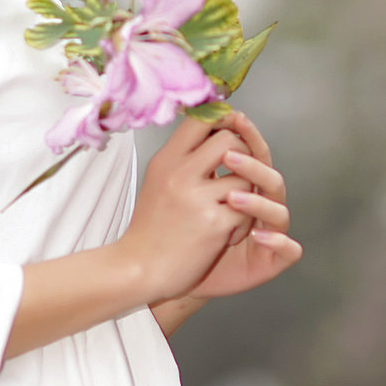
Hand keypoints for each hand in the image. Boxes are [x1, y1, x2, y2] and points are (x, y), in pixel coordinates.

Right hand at [117, 110, 266, 304]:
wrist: (138, 267)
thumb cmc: (150, 226)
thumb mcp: (158, 178)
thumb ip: (182, 156)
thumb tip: (209, 128)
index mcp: (166, 159)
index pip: (200, 119)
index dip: (222, 118)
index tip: (230, 128)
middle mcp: (181, 173)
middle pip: (230, 140)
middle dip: (244, 154)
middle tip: (239, 171)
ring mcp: (198, 198)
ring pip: (244, 177)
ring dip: (247, 194)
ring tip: (234, 209)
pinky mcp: (214, 224)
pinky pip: (246, 211)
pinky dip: (244, 222)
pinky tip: (229, 232)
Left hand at [183, 111, 302, 300]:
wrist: (176, 273)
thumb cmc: (184, 229)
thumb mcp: (185, 187)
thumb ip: (195, 156)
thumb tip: (192, 114)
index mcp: (246, 184)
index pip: (254, 153)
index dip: (248, 134)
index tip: (233, 116)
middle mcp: (262, 204)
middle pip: (270, 177)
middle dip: (253, 164)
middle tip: (229, 155)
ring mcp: (271, 231)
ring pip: (279, 210)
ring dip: (259, 201)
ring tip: (233, 196)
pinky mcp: (274, 259)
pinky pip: (289, 249)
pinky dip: (278, 241)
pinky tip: (259, 235)